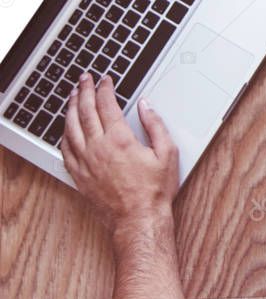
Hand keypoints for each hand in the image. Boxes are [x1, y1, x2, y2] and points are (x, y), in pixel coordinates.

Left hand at [60, 74, 179, 232]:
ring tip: (73, 96)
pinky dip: (64, 133)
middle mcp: (98, 148)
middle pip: (86, 111)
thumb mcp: (167, 153)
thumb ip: (156, 125)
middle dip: (85, 91)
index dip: (105, 88)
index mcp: (120, 139)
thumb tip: (146, 106)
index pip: (107, 105)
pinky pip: (66, 148)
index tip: (105, 80)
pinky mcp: (79, 175)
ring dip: (71, 108)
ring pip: (71, 128)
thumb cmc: (154, 190)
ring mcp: (85, 162)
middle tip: (84, 79)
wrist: (138, 219)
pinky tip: (66, 127)